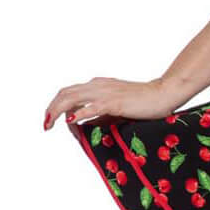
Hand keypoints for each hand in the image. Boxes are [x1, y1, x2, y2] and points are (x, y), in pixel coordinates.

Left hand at [42, 75, 187, 130]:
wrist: (164, 94)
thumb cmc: (146, 103)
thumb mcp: (117, 109)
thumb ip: (100, 115)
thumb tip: (82, 124)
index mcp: (98, 85)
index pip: (70, 92)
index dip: (58, 106)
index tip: (56, 122)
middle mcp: (98, 86)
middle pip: (65, 93)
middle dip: (51, 108)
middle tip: (45, 124)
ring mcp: (105, 93)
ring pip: (72, 97)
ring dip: (56, 110)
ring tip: (50, 123)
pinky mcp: (115, 102)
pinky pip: (91, 107)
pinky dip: (78, 113)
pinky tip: (71, 121)